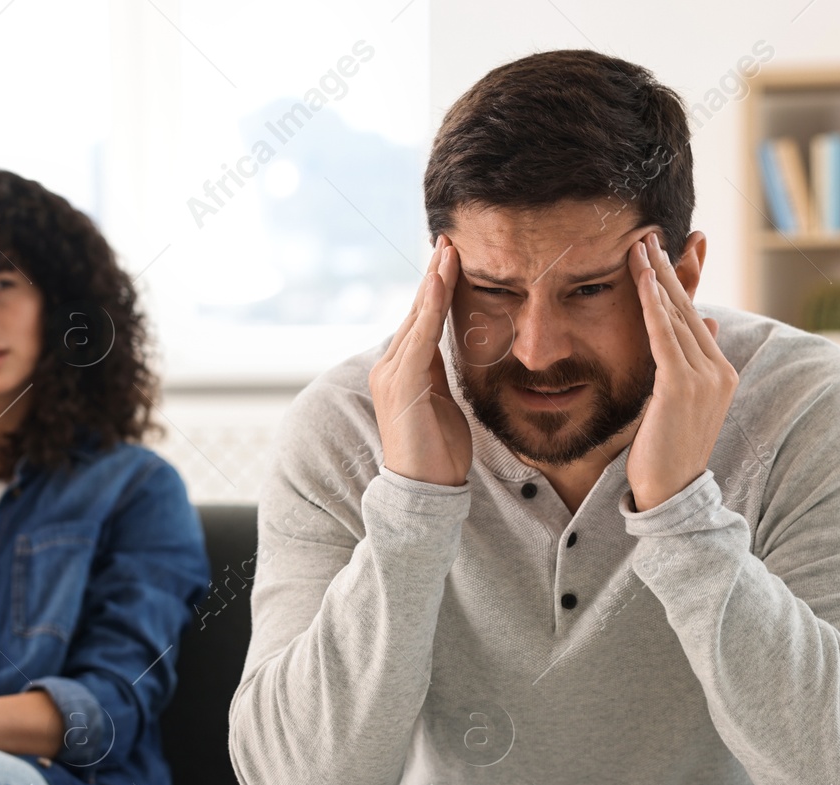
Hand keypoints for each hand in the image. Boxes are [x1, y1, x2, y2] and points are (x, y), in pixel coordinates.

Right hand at [370, 233, 470, 486]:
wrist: (423, 490)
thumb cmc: (437, 452)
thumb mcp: (442, 402)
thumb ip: (438, 373)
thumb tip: (447, 349)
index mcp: (401, 371)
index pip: (421, 320)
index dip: (436, 288)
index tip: (451, 257)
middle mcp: (389, 367)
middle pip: (416, 311)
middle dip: (433, 274)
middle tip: (449, 238)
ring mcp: (391, 375)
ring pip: (416, 318)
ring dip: (433, 282)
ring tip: (447, 250)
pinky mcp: (400, 385)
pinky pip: (419, 338)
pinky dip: (430, 308)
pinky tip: (440, 283)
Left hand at [625, 231, 734, 511]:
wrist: (670, 492)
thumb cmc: (666, 452)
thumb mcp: (680, 402)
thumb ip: (689, 363)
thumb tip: (709, 322)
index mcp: (720, 372)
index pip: (695, 318)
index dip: (676, 285)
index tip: (658, 255)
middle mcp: (719, 370)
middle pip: (689, 309)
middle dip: (667, 271)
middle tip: (647, 236)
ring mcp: (705, 377)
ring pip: (677, 316)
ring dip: (656, 279)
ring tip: (639, 247)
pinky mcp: (682, 385)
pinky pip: (665, 335)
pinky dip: (653, 305)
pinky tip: (641, 279)